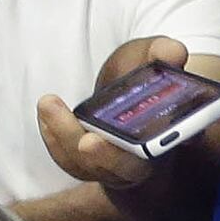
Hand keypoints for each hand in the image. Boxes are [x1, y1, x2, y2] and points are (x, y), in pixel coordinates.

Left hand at [36, 35, 189, 190]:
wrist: (128, 99)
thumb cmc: (144, 78)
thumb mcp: (153, 59)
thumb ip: (163, 53)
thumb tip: (174, 52)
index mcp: (166, 137)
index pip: (163, 149)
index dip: (154, 148)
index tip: (141, 143)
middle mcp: (142, 160)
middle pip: (124, 168)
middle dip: (106, 156)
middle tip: (88, 142)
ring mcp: (112, 166)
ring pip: (89, 166)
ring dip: (68, 138)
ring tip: (49, 104)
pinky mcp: (87, 165)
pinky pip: (69, 160)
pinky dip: (54, 138)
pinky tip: (45, 112)